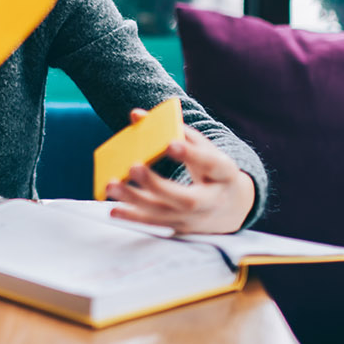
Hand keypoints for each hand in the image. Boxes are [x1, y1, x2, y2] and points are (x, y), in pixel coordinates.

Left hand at [104, 113, 255, 233]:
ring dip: (136, 201)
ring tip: (112, 185)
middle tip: (133, 167)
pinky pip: (156, 225)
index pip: (210, 164)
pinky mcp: (181, 228)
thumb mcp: (202, 147)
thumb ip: (172, 129)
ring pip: (165, 214)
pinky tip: (113, 210)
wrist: (232, 206)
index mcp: (223, 173)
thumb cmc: (211, 168)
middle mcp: (212, 200)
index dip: (191, 155)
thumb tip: (136, 115)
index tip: (170, 144)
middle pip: (186, 199)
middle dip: (157, 185)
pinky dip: (133, 218)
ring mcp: (196, 219)